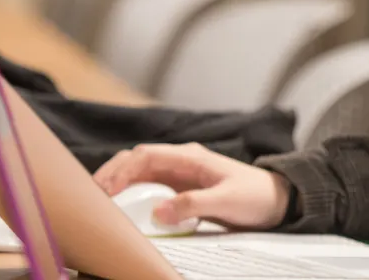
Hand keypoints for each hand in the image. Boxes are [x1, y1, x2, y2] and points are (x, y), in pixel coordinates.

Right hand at [92, 142, 291, 229]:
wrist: (277, 201)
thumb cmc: (255, 196)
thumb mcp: (227, 201)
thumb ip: (193, 204)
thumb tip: (158, 211)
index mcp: (190, 157)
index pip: (146, 156)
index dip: (121, 170)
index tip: (104, 189)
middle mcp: (181, 162)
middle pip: (136, 161)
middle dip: (111, 174)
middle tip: (91, 196)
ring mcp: (179, 176)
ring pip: (139, 175)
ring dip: (118, 185)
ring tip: (98, 203)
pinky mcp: (180, 191)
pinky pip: (149, 190)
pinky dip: (131, 197)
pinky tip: (121, 209)